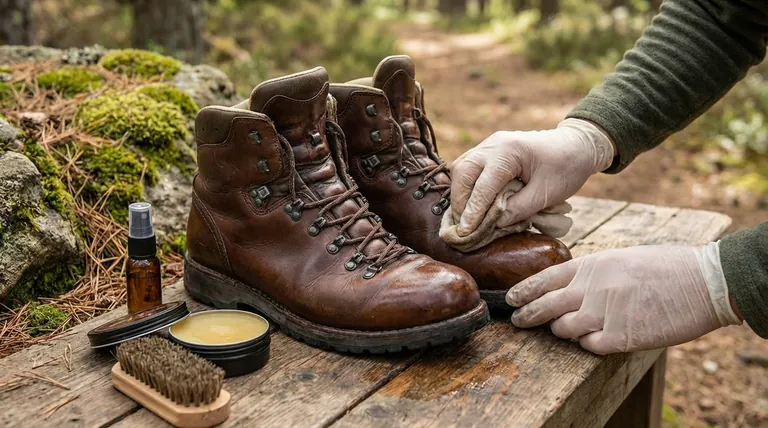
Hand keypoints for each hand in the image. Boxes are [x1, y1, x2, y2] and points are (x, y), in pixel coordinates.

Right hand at [450, 119, 613, 235]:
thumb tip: (492, 224)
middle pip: (463, 172)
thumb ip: (518, 209)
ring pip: (461, 168)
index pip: (483, 185)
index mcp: (509, 151)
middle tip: (462, 226)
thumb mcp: (545, 194)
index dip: (473, 211)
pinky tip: (470, 203)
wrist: (576, 145)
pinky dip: (465, 185)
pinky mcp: (490, 150)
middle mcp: (494, 144)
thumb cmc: (566, 168)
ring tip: (464, 217)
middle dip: (459, 200)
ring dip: (459, 193)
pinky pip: (468, 166)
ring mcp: (490, 144)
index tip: (467, 232)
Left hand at [506, 243, 742, 354]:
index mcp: (592, 265)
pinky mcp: (620, 337)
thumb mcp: (621, 259)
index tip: (511, 298)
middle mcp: (592, 288)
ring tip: (566, 329)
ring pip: (564, 328)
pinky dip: (588, 344)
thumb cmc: (666, 267)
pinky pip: (589, 346)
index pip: (545, 278)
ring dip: (562, 330)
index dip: (524, 290)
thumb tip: (568, 286)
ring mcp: (605, 313)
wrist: (703, 281)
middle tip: (517, 321)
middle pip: (545, 305)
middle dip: (527, 314)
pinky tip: (595, 339)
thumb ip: (592, 273)